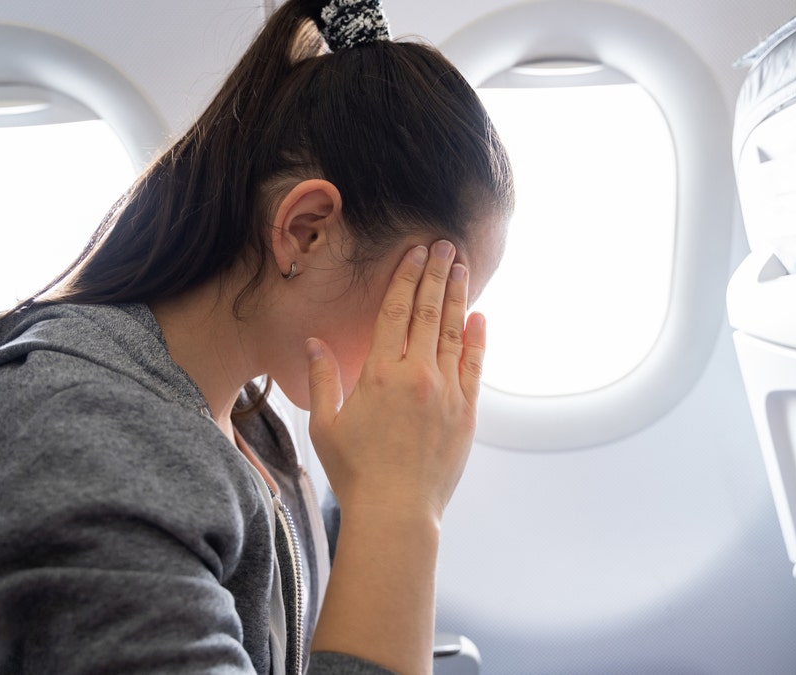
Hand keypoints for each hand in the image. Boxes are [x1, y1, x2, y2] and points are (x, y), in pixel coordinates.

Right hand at [306, 240, 484, 522]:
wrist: (395, 512)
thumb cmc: (355, 471)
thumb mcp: (326, 423)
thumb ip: (323, 376)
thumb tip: (315, 341)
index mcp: (379, 373)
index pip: (395, 311)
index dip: (405, 278)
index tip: (415, 253)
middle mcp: (416, 375)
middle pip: (427, 312)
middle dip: (435, 274)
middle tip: (444, 245)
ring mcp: (446, 392)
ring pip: (454, 332)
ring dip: (457, 296)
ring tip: (461, 267)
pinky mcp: (467, 412)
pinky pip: (474, 366)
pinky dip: (478, 338)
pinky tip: (480, 316)